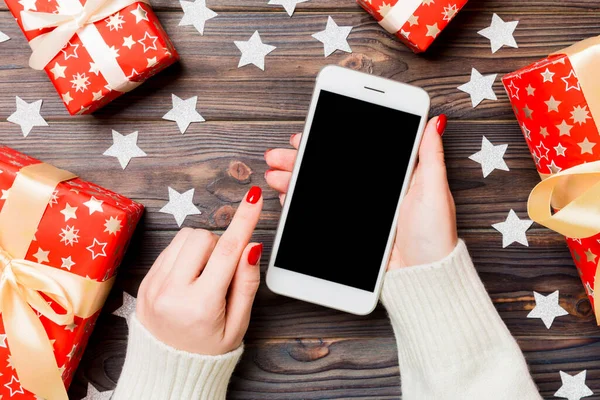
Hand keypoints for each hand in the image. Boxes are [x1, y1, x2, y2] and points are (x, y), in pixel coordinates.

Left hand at [136, 186, 263, 354]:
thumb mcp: (238, 325)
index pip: (227, 252)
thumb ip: (247, 283)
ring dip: (201, 248)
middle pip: (203, 237)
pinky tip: (189, 279)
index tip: (255, 198)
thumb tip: (251, 246)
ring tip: (204, 277)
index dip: (244, 220)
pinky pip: (169, 248)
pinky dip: (185, 255)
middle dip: (219, 246)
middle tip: (221, 275)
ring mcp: (153, 286)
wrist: (169, 372)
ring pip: (184, 237)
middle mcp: (171, 292)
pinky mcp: (144, 281)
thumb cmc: (208, 350)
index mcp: (200, 306)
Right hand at [264, 116, 456, 269]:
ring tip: (276, 175)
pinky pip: (321, 211)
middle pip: (331, 166)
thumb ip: (430, 155)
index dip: (326, 140)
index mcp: (393, 174)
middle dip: (301, 159)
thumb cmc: (435, 236)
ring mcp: (359, 209)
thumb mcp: (434, 190)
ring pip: (321, 187)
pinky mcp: (351, 228)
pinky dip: (302, 202)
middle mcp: (372, 189)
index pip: (353, 151)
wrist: (424, 277)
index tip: (303, 136)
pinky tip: (287, 196)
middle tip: (279, 155)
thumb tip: (436, 120)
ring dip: (295, 178)